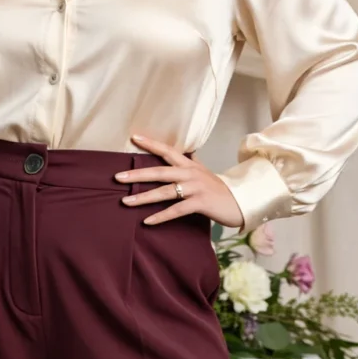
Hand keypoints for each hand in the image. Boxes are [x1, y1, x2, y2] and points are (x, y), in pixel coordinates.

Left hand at [115, 130, 243, 227]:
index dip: (151, 144)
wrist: (240, 202)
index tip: (133, 138)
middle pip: (160, 172)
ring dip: (143, 197)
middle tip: (118, 177)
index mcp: (189, 165)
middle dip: (137, 174)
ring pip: (165, 191)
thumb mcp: (204, 172)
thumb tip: (187, 151)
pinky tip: (146, 221)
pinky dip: (161, 216)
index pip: (168, 151)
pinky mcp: (200, 203)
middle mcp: (191, 174)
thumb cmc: (218, 189)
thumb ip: (193, 162)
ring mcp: (195, 188)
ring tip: (126, 202)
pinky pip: (176, 210)